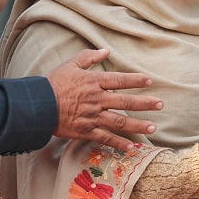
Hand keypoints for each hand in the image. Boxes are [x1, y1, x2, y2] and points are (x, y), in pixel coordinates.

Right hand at [48, 48, 162, 151]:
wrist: (38, 105)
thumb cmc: (53, 83)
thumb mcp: (70, 65)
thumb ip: (89, 57)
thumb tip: (106, 51)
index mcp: (93, 82)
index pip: (119, 80)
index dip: (135, 80)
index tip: (149, 81)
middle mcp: (97, 100)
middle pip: (126, 102)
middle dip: (145, 103)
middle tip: (160, 104)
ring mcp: (92, 117)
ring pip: (120, 122)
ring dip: (138, 125)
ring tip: (153, 127)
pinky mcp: (86, 131)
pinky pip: (105, 138)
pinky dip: (119, 143)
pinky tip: (132, 147)